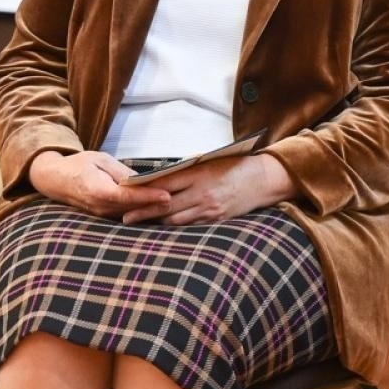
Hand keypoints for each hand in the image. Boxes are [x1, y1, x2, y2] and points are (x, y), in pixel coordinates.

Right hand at [29, 150, 169, 218]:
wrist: (56, 180)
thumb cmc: (79, 165)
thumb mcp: (100, 160)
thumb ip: (120, 171)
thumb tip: (141, 180)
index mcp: (97, 189)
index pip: (127, 196)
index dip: (148, 197)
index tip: (166, 195)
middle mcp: (100, 207)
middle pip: (133, 209)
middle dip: (155, 205)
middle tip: (177, 199)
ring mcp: (102, 215)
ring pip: (131, 215)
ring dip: (151, 211)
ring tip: (171, 203)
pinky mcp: (105, 217)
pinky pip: (126, 216)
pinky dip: (141, 212)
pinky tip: (156, 207)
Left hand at [121, 154, 294, 226]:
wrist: (263, 179)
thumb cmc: (234, 165)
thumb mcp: (209, 161)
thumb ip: (187, 170)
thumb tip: (159, 177)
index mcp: (199, 175)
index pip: (164, 183)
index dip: (144, 190)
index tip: (126, 192)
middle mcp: (202, 194)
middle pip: (166, 205)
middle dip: (144, 212)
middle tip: (125, 218)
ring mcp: (209, 210)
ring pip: (176, 220)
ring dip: (157, 222)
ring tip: (140, 223)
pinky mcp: (216, 221)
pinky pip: (191, 227)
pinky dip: (175, 227)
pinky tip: (163, 227)